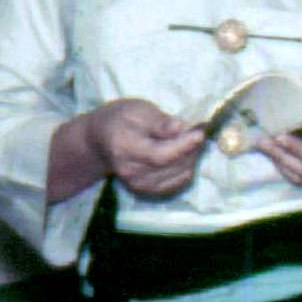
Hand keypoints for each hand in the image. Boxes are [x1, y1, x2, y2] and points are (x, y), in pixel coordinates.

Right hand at [82, 98, 212, 198]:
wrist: (101, 142)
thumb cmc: (120, 120)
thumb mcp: (137, 110)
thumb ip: (159, 121)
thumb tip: (180, 127)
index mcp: (124, 148)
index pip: (159, 155)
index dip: (183, 146)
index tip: (200, 133)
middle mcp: (131, 172)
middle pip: (172, 165)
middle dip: (191, 148)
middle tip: (198, 129)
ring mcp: (139, 185)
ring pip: (180, 174)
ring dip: (191, 156)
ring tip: (189, 138)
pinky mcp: (149, 191)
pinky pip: (179, 181)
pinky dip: (187, 166)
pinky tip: (183, 152)